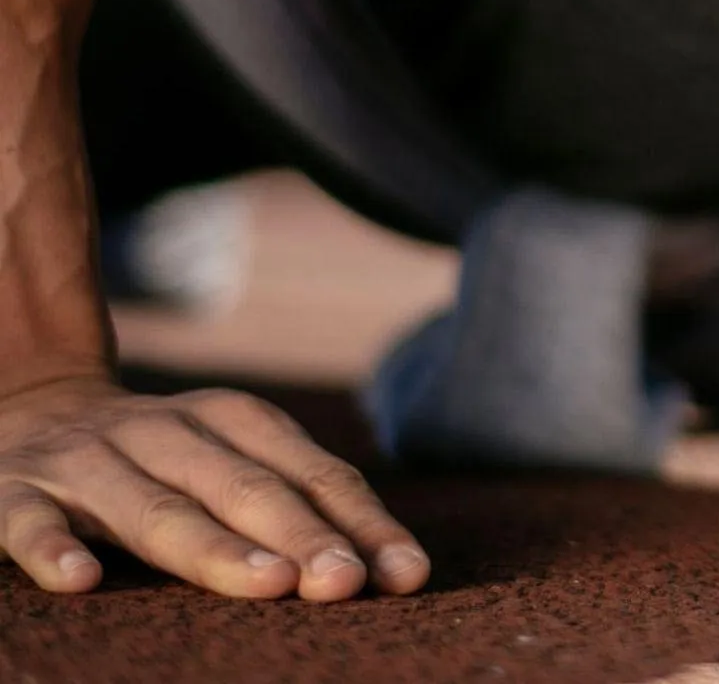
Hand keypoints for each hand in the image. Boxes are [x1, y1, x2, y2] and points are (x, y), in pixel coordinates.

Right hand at [0, 373, 429, 598]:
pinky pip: (31, 522)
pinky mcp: (16, 492)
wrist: (29, 406)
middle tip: (344, 583)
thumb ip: (293, 503)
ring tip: (266, 584)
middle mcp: (167, 430)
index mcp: (232, 419)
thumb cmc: (160, 458)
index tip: (406, 575)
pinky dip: (54, 549)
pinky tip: (80, 582)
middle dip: (300, 534)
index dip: (360, 522)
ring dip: (211, 546)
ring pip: (154, 508)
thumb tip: (383, 569)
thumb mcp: (227, 460)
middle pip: (244, 488)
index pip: (311, 472)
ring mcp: (90, 460)